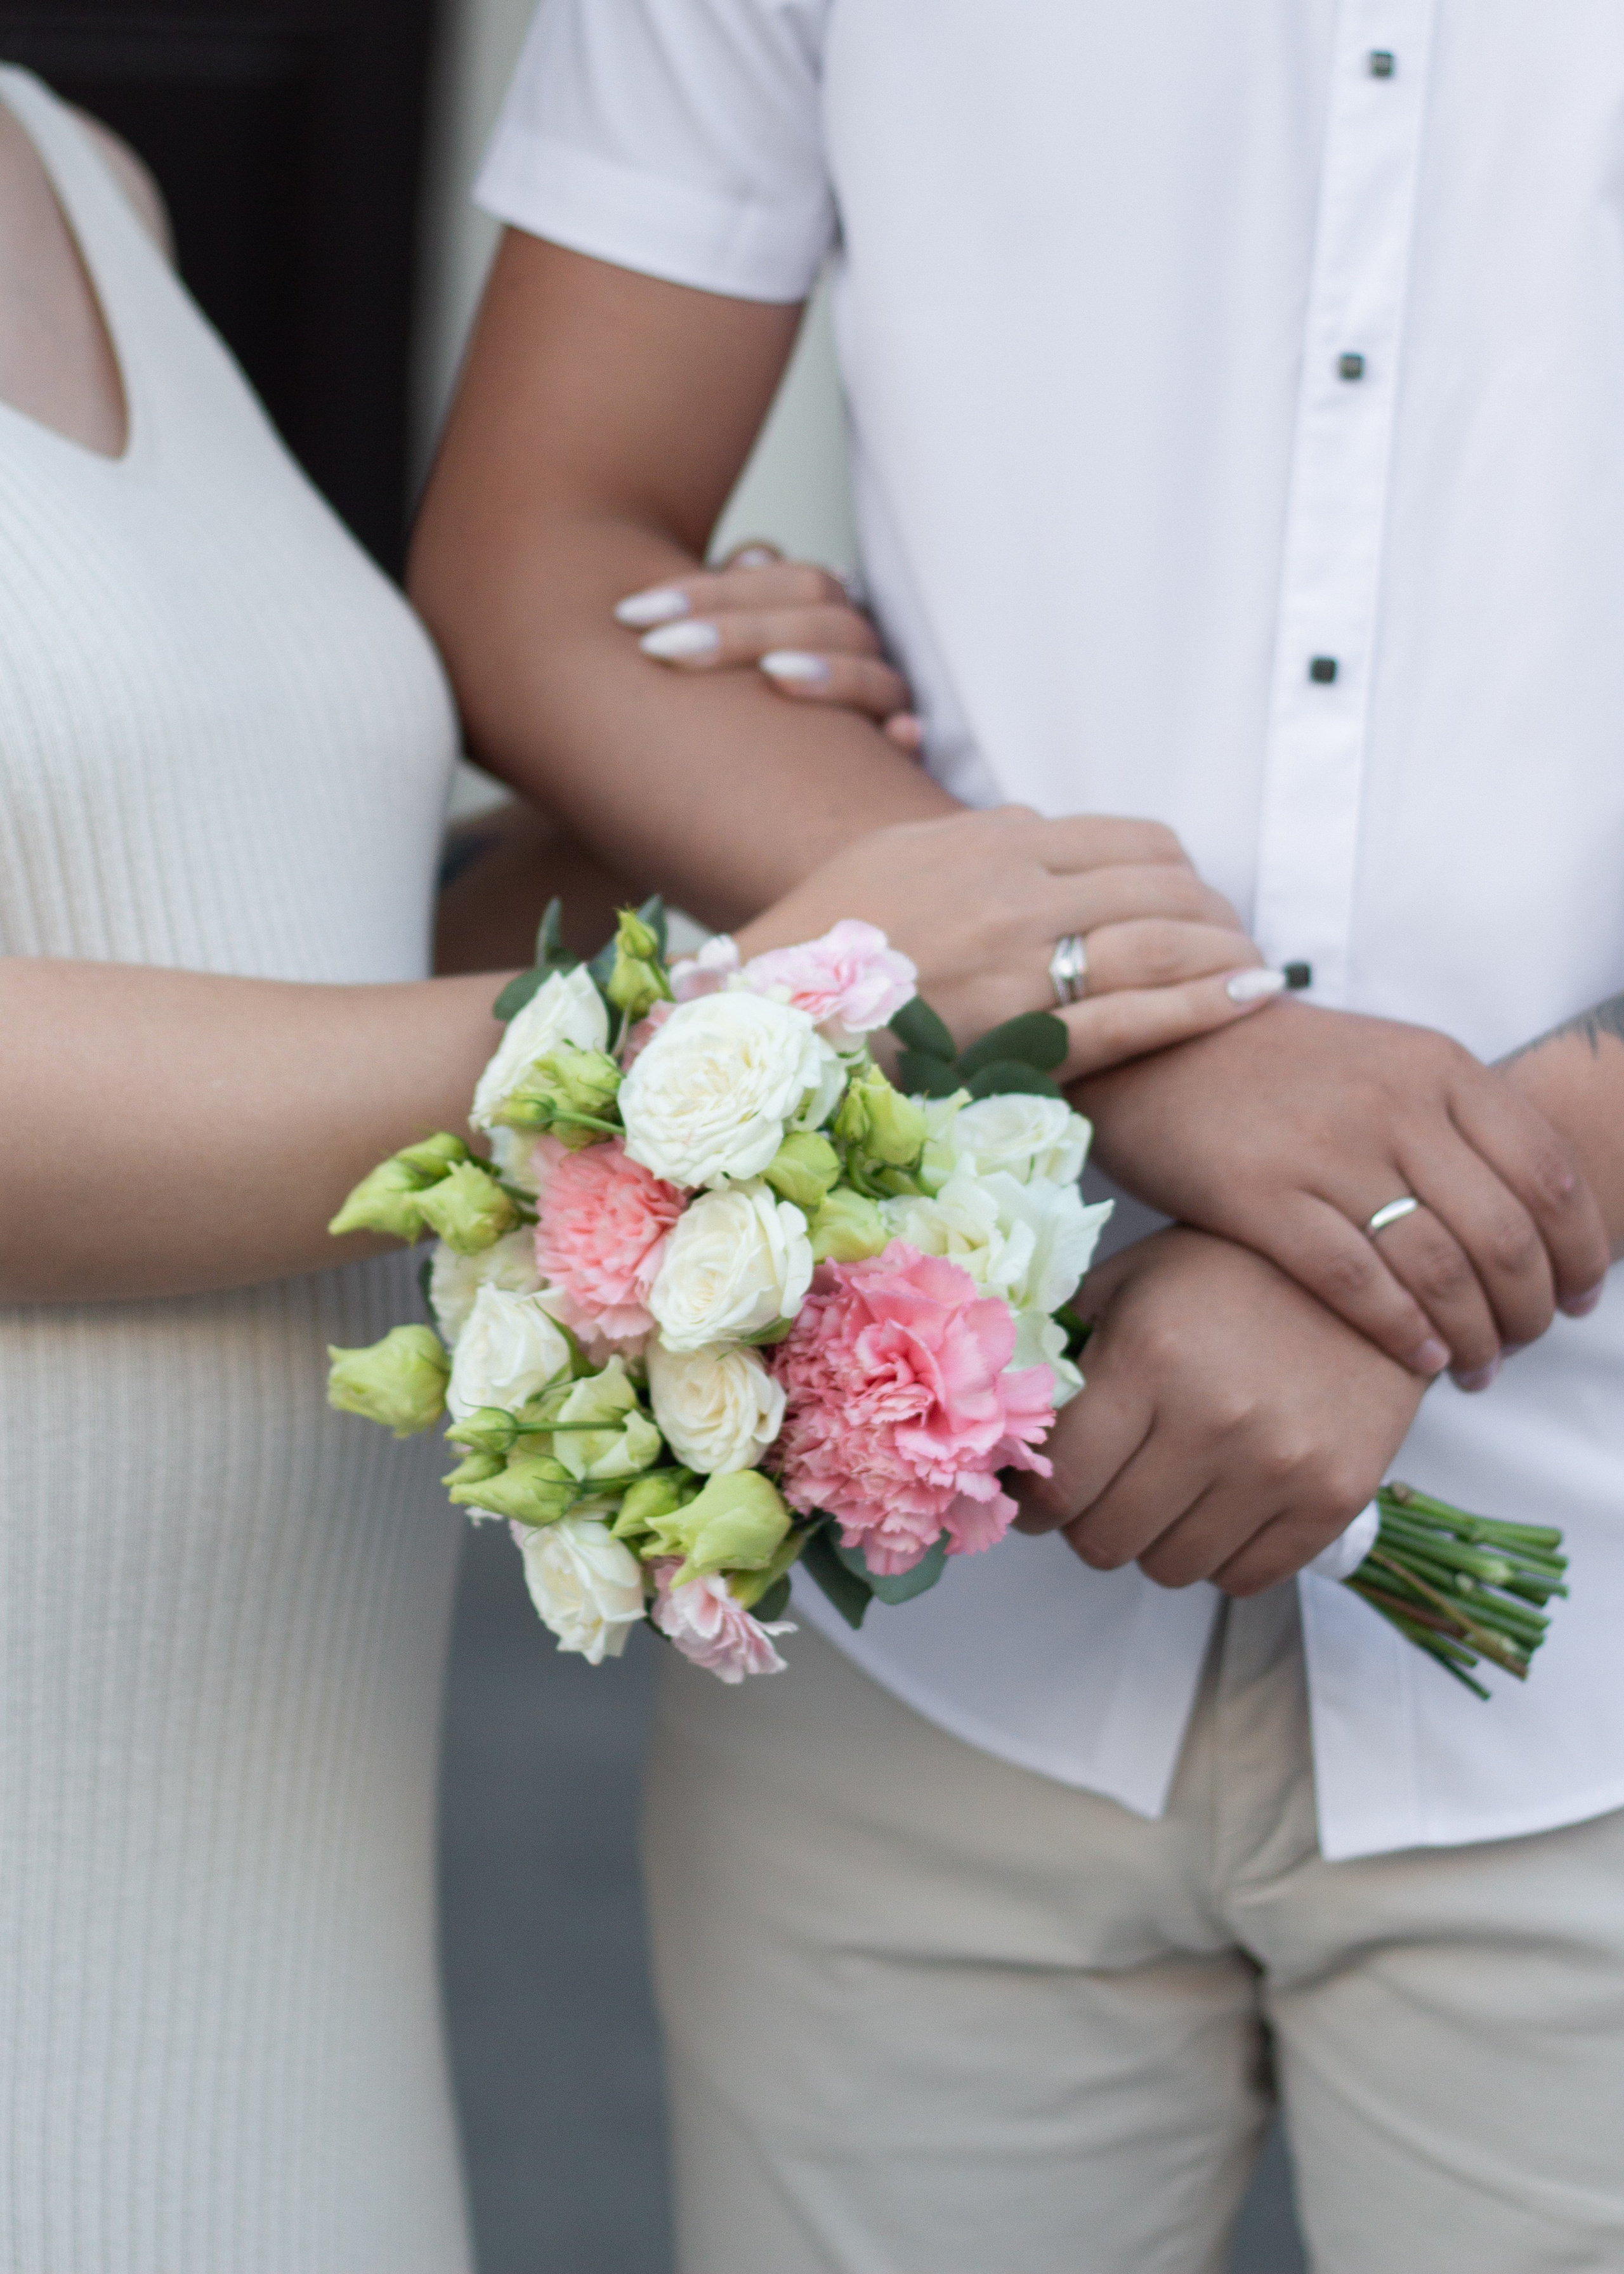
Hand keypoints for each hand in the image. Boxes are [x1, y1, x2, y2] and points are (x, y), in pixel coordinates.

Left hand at [614, 544, 923, 748]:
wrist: (762, 832)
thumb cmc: (725, 738)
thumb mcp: (718, 673)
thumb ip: (729, 611)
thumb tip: (750, 553)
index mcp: (822, 627)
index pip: (793, 583)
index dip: (716, 590)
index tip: (635, 614)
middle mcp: (860, 662)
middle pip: (826, 621)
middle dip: (743, 630)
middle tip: (662, 650)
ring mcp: (884, 711)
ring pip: (875, 677)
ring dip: (831, 672)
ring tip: (774, 676)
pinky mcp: (895, 771)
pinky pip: (912, 752)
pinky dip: (905, 741)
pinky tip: (897, 734)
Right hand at [732, 805, 1289, 1078]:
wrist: (755, 1019)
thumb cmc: (814, 944)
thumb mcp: (888, 860)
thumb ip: (966, 844)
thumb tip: (1026, 830)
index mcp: (986, 843)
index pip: (1126, 840)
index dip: (1179, 870)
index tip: (1193, 898)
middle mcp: (1012, 891)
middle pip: (1161, 884)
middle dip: (1213, 911)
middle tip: (1235, 940)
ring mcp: (1017, 965)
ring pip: (1163, 940)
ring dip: (1223, 953)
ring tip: (1255, 970)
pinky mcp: (1018, 1039)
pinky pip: (1137, 1013)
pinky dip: (1205, 1002)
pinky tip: (1247, 997)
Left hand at [1012, 1227, 1426, 1594]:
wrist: (1370, 1270)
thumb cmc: (1230, 1271)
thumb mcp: (1131, 1281)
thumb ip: (1062, 1353)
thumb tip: (999, 1430)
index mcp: (1149, 1358)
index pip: (1059, 1485)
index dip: (1032, 1504)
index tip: (1034, 1494)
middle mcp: (1214, 1419)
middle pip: (1106, 1540)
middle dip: (1086, 1524)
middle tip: (1097, 1493)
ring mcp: (1281, 1465)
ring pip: (1170, 1568)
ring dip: (1151, 1542)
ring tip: (1161, 1493)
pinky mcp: (1335, 1497)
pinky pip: (1243, 1578)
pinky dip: (1217, 1556)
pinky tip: (1217, 1505)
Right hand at [1078, 1001, 1609, 1382]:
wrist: (1155, 1046)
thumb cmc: (1277, 1069)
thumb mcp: (1386, 1062)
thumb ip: (1457, 1119)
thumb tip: (1534, 1213)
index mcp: (1438, 1066)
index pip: (1548, 1173)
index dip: (1581, 1250)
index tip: (1582, 1296)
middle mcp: (1394, 1105)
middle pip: (1505, 1233)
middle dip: (1532, 1309)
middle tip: (1523, 1345)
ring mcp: (1327, 1150)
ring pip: (1439, 1267)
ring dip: (1474, 1335)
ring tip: (1476, 1369)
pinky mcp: (1260, 1196)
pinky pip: (1356, 1283)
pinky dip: (1402, 1332)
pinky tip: (1420, 1357)